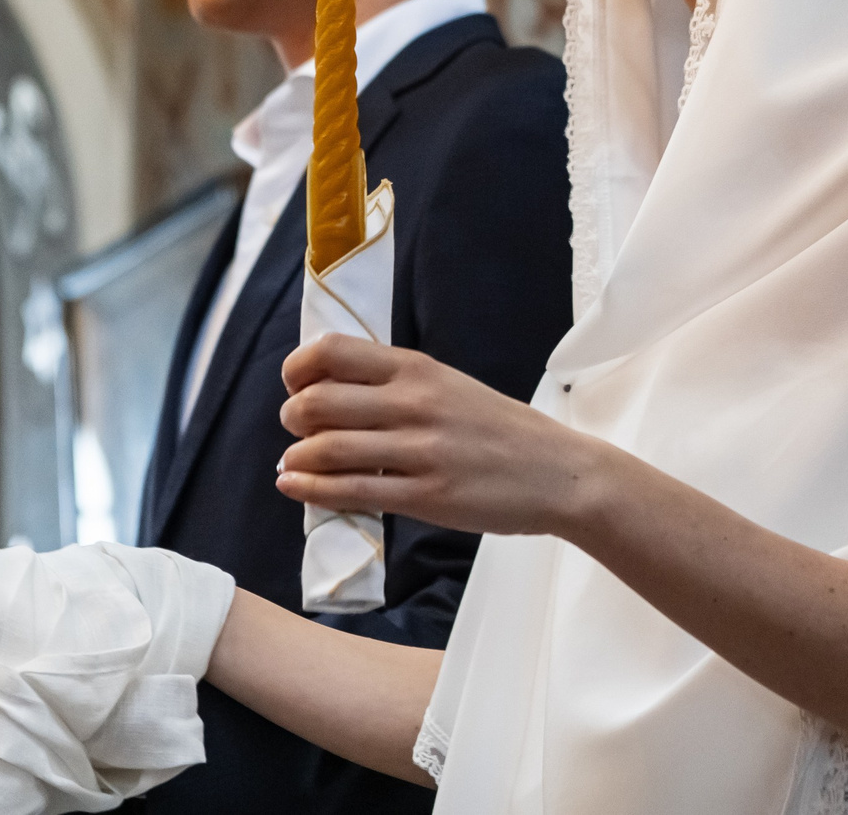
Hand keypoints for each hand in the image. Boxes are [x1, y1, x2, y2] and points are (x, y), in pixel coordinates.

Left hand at [277, 335, 612, 536]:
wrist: (556, 472)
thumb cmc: (498, 429)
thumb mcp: (447, 385)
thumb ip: (395, 384)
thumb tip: (328, 392)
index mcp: (417, 369)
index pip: (331, 351)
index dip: (297, 369)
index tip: (295, 387)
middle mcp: (414, 402)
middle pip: (317, 402)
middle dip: (291, 418)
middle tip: (295, 431)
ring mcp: (420, 450)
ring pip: (327, 449)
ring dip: (296, 459)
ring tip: (292, 465)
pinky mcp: (426, 495)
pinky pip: (351, 492)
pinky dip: (311, 491)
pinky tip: (295, 488)